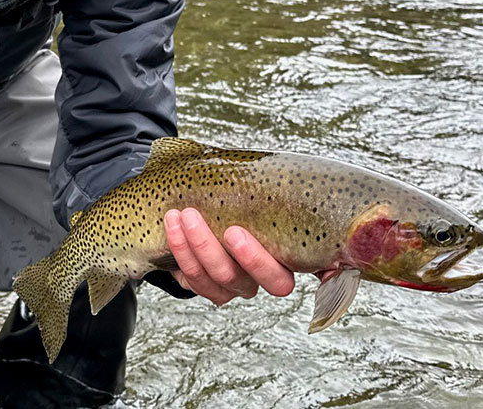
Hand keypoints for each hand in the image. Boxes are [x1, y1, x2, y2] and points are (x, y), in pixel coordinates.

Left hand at [164, 208, 294, 305]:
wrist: (217, 213)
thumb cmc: (249, 206)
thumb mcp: (269, 203)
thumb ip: (281, 203)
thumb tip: (309, 197)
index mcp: (280, 265)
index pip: (277, 280)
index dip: (256, 261)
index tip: (233, 231)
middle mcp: (254, 281)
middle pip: (239, 281)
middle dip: (214, 251)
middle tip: (194, 218)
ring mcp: (228, 286)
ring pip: (211, 277)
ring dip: (192, 243)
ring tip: (181, 213)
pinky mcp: (204, 285)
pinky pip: (191, 276)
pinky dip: (179, 247)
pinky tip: (172, 223)